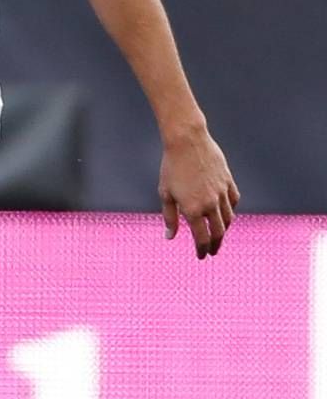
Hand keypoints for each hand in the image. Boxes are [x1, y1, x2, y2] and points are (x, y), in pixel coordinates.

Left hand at [159, 124, 239, 258]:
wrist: (187, 142)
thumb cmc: (171, 167)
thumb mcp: (165, 194)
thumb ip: (170, 217)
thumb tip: (170, 237)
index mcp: (193, 209)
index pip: (202, 238)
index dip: (202, 249)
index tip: (202, 256)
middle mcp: (211, 204)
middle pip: (218, 232)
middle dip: (215, 244)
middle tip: (212, 252)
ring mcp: (222, 193)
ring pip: (229, 218)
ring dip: (224, 229)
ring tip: (219, 234)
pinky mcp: (229, 182)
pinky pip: (234, 201)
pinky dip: (230, 210)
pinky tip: (225, 213)